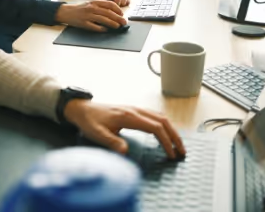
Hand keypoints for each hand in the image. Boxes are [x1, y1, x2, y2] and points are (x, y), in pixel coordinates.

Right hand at [55, 0, 126, 31]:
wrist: (66, 12)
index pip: (110, 4)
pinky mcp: (84, 23)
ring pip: (103, 19)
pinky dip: (101, 29)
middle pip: (108, 13)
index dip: (118, 10)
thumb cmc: (80, 8)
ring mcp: (88, 16)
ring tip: (117, 26)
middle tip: (124, 22)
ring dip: (112, 23)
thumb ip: (100, 6)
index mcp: (94, 2)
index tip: (122, 14)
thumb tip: (113, 13)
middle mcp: (92, 8)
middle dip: (118, 18)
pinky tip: (106, 30)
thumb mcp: (90, 4)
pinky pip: (95, 27)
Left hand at [64, 99, 185, 158]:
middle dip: (175, 136)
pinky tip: (165, 132)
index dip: (166, 141)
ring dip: (171, 130)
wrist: (82, 109)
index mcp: (129, 116)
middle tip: (182, 151)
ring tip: (178, 144)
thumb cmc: (89, 121)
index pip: (155, 128)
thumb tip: (125, 151)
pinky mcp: (133, 110)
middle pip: (163, 121)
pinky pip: (154, 115)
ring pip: (160, 117)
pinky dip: (164, 124)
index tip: (171, 154)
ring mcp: (135, 109)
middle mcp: (135, 110)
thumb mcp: (97, 134)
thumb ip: (111, 142)